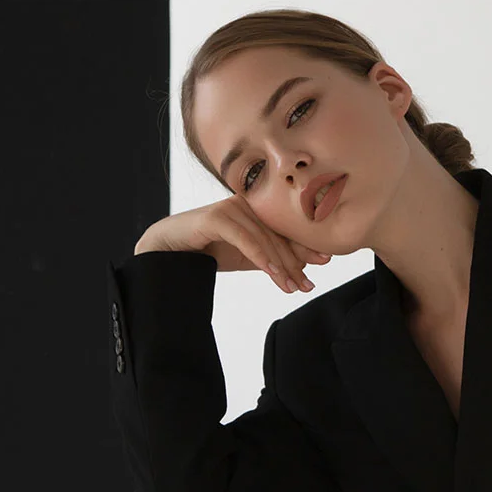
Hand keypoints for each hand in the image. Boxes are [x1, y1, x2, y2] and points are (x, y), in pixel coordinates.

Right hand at [134, 192, 330, 292]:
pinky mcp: (217, 216)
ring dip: (280, 266)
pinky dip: (261, 258)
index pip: (284, 230)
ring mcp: (232, 207)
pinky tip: (274, 274)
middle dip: (295, 262)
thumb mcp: (246, 257)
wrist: (168, 250)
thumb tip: (304, 265)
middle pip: (277, 236)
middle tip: (308, 285)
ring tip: (292, 287)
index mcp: (256, 209)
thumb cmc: (209, 251)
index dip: (304, 247)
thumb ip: (271, 257)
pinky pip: (245, 239)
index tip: (323, 264)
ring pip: (264, 239)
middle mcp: (246, 204)